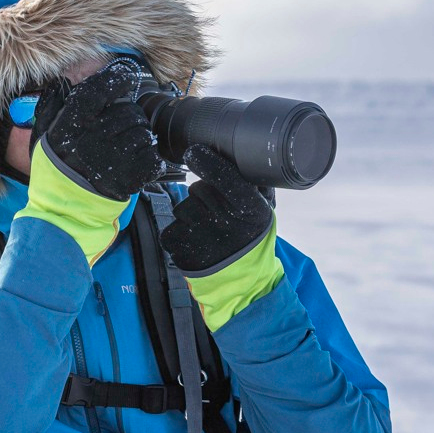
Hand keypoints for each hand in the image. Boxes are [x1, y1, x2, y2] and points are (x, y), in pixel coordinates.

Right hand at [30, 58, 162, 200]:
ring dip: (140, 137)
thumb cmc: (56, 168)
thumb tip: (61, 82)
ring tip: (125, 147)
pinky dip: (149, 157)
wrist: (65, 209)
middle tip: (122, 126)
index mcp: (70, 127)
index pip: (96, 92)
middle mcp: (91, 140)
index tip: (127, 77)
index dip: (116, 80)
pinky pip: (152, 156)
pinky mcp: (129, 178)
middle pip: (128, 111)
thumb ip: (52, 106)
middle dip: (131, 115)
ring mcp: (112, 160)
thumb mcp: (44, 136)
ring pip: (143, 132)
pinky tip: (135, 161)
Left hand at [161, 145, 272, 275]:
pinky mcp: (182, 250)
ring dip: (190, 215)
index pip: (224, 176)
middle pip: (197, 189)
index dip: (206, 161)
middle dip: (202, 195)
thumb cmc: (249, 237)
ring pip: (182, 208)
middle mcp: (226, 221)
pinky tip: (195, 241)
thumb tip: (241, 156)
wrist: (241, 280)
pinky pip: (171, 228)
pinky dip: (179, 232)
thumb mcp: (262, 211)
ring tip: (207, 230)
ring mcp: (202, 237)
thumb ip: (255, 184)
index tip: (195, 152)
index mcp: (250, 208)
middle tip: (215, 211)